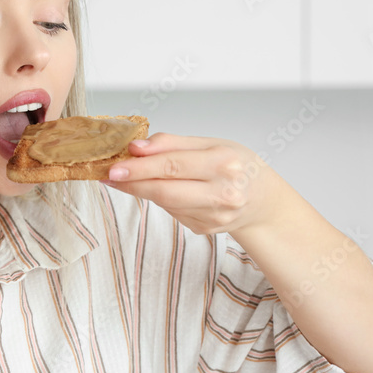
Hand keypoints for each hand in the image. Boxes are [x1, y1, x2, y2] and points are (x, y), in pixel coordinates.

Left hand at [101, 132, 284, 235]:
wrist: (263, 199)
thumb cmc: (237, 165)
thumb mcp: (211, 143)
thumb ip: (172, 144)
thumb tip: (137, 147)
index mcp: (224, 163)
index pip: (172, 165)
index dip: (140, 167)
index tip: (115, 166)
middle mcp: (222, 192)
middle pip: (165, 190)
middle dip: (132, 182)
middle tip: (109, 174)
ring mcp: (213, 216)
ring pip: (165, 203)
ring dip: (141, 190)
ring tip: (126, 178)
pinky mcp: (204, 229)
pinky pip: (172, 212)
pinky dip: (161, 199)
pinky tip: (160, 189)